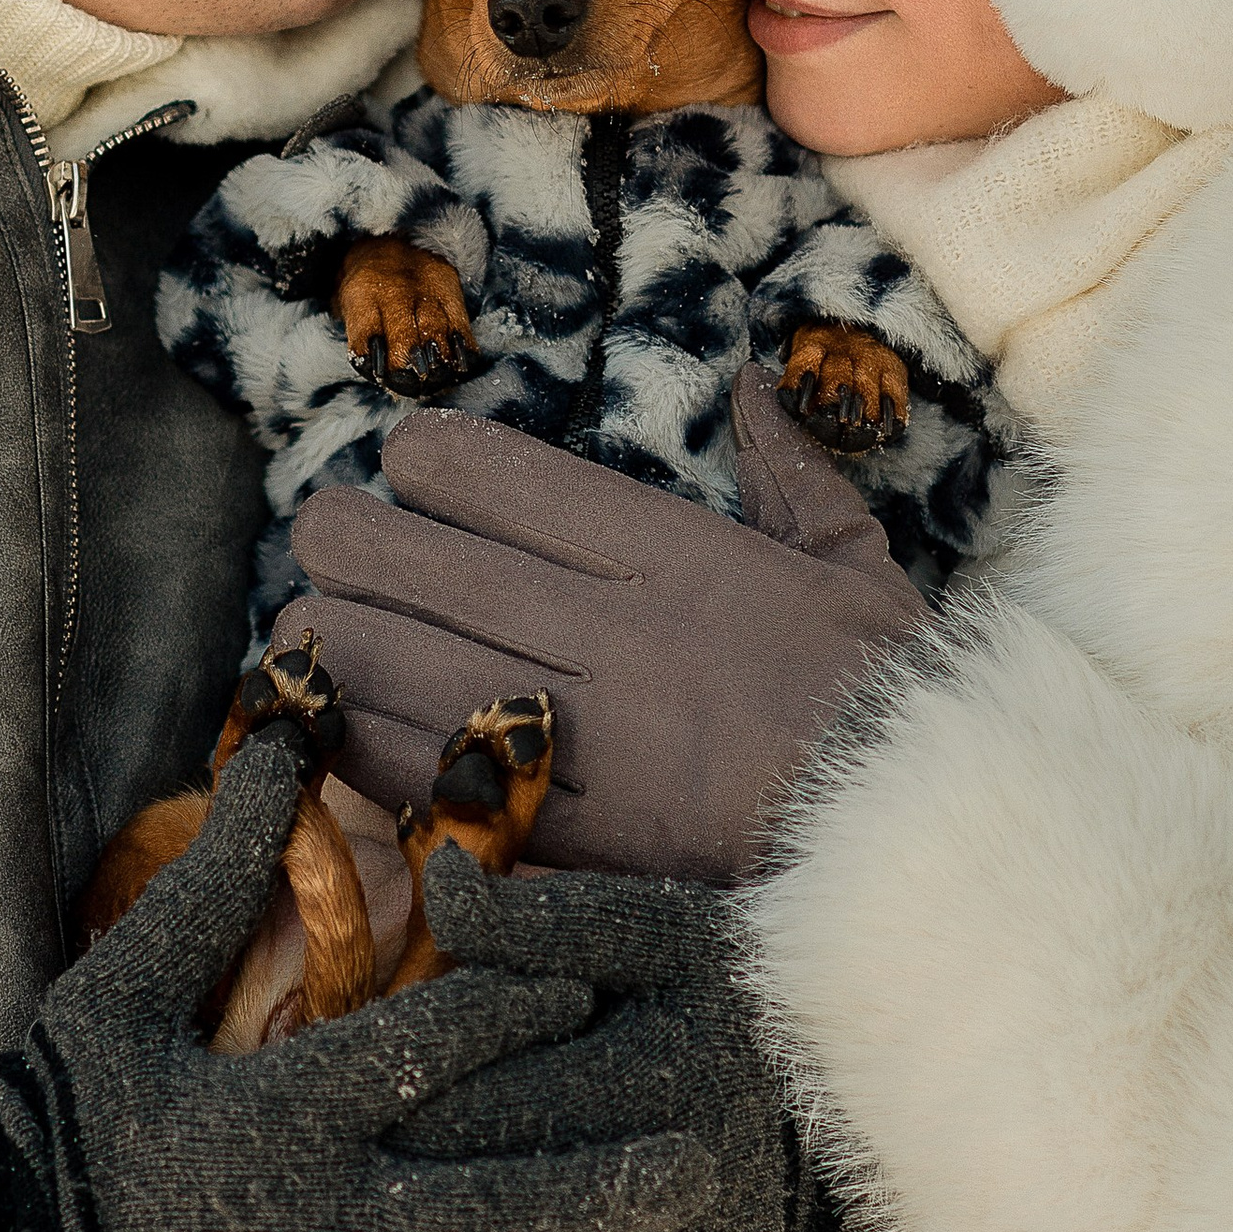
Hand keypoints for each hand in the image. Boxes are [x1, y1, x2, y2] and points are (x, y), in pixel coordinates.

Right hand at [0, 733, 714, 1231]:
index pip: (422, 1055)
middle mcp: (320, 1227)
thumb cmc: (58, 1124)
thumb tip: (279, 751)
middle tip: (697, 1155)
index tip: (591, 980)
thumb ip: (213, 879)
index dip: (513, 1013)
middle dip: (599, 1179)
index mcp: (280, 1118)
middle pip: (491, 1206)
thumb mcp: (118, 991)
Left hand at [285, 367, 930, 883]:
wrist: (926, 846)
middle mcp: (614, 631)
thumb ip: (791, 472)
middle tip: (322, 533)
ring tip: (305, 623)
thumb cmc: (893, 699)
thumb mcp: (854, 564)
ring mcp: (584, 735)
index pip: (507, 480)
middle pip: (425, 564)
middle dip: (351, 539)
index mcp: (676, 555)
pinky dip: (365, 747)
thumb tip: (753, 385)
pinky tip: (327, 721)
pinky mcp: (569, 834)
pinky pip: (434, 779)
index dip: (426, 458)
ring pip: (403, 666)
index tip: (401, 457)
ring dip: (335, 639)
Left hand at [352, 847, 880, 1231]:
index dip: (397, 1102)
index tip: (347, 1086)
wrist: (856, 1105)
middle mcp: (665, 1189)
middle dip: (401, 1181)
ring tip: (386, 1212)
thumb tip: (437, 881)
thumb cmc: (738, 994)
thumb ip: (542, 916)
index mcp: (653, 1077)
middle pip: (480, 1201)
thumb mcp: (656, 932)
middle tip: (344, 1157)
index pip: (478, 1107)